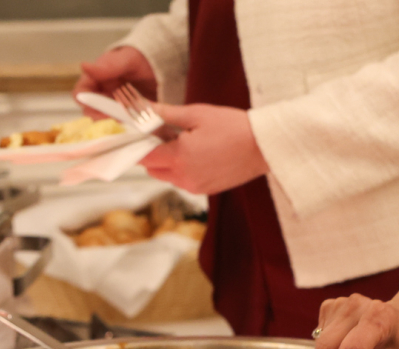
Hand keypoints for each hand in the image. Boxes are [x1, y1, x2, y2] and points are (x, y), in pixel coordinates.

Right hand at [74, 47, 156, 118]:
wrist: (161, 64)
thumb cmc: (141, 58)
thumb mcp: (127, 59)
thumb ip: (108, 65)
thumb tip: (83, 66)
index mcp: (96, 79)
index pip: (81, 94)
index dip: (85, 102)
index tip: (96, 109)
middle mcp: (102, 94)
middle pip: (91, 111)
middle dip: (100, 117)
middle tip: (115, 118)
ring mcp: (114, 105)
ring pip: (105, 120)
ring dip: (113, 123)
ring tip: (127, 121)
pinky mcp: (128, 114)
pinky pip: (122, 124)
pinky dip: (126, 125)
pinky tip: (135, 124)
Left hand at [139, 104, 268, 194]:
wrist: (262, 147)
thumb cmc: (234, 127)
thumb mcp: (197, 114)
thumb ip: (166, 114)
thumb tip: (144, 109)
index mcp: (179, 157)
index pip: (144, 156)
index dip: (136, 144)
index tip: (135, 134)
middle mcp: (184, 177)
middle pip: (152, 169)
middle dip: (152, 153)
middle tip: (163, 134)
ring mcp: (195, 186)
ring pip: (167, 176)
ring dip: (167, 162)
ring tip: (183, 142)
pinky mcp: (205, 190)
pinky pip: (183, 181)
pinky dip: (182, 169)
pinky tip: (196, 153)